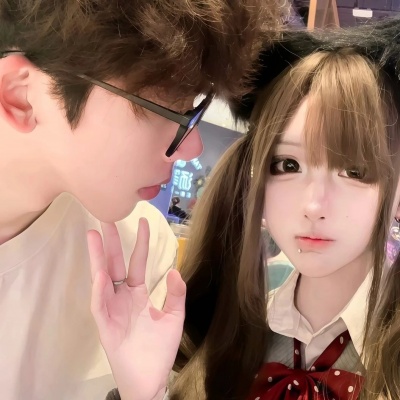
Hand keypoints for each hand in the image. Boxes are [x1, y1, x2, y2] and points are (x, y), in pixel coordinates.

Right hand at [88, 218, 185, 399]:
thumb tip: (175, 269)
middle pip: (114, 264)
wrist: (150, 378)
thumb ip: (176, 294)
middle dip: (111, 242)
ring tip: (94, 235)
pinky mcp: (105, 324)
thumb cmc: (159, 350)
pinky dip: (100, 289)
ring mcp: (112, 309)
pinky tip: (100, 273)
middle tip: (106, 218)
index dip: (141, 243)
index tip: (143, 222)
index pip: (137, 262)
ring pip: (102, 278)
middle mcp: (122, 297)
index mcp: (138, 294)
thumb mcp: (173, 317)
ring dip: (98, 258)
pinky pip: (100, 304)